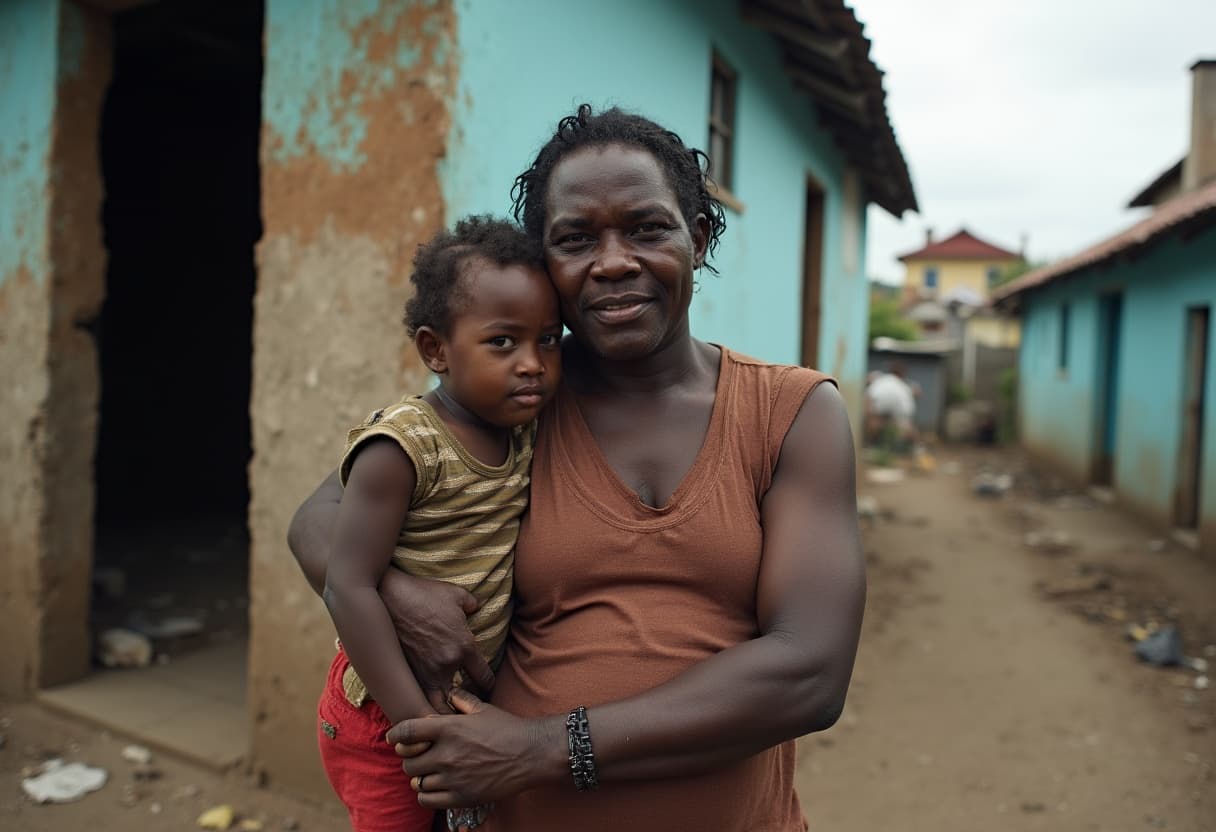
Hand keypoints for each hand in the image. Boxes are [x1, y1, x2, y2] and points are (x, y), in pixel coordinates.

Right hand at [378, 570, 494, 713]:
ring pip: (437, 707)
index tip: (488, 686)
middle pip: (461, 701)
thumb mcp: (457, 595)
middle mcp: (445, 665)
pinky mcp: (407, 671)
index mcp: (464, 647)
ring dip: (443, 711)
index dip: (489, 684)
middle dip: (466, 706)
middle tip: (468, 707)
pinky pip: (418, 697)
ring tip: (446, 714)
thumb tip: (474, 609)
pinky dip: (423, 703)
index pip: (484, 678)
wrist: (390, 596)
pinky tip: (425, 704)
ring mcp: (424, 671)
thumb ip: (472, 606)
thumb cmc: (425, 594)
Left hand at [387, 689, 559, 808]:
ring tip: (428, 772)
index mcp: (450, 729)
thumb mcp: (483, 708)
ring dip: (419, 777)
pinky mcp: (461, 797)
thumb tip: (448, 693)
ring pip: (416, 781)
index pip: (407, 732)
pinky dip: (426, 794)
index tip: (393, 738)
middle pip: (407, 761)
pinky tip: (435, 787)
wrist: (531, 754)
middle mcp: (447, 754)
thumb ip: (461, 699)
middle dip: (409, 758)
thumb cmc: (508, 728)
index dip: (395, 735)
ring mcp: (453, 777)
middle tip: (418, 756)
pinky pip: (427, 799)